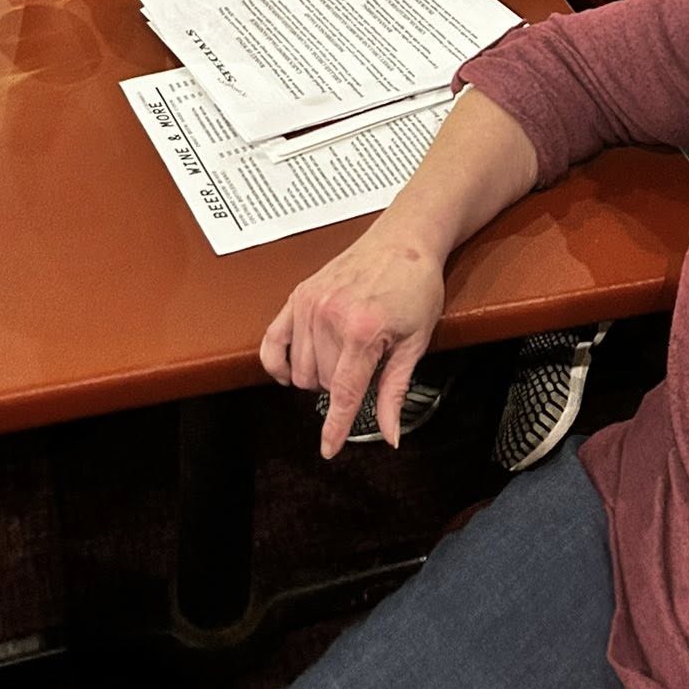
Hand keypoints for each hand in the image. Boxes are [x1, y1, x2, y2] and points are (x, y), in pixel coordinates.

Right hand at [261, 221, 446, 456]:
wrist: (405, 238)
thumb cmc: (416, 284)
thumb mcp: (416, 342)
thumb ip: (395, 391)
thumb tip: (390, 433)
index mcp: (362, 330)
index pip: (342, 393)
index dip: (335, 428)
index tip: (328, 450)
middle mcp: (330, 316)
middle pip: (319, 383)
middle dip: (338, 389)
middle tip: (363, 369)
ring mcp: (310, 304)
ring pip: (297, 369)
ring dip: (315, 377)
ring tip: (342, 358)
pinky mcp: (299, 294)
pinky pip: (272, 340)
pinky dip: (276, 362)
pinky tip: (289, 370)